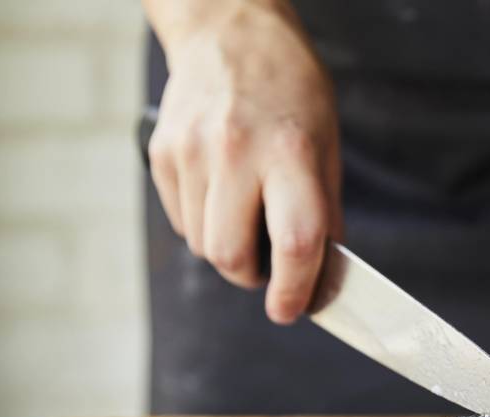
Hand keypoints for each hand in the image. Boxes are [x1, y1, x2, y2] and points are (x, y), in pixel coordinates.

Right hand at [147, 1, 341, 323]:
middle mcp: (235, 151)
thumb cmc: (289, 90)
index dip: (295, 289)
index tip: (293, 309)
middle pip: (232, 256)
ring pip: (203, 246)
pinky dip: (204, 225)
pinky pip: (182, 221)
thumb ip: (324, 214)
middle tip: (270, 268)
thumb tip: (321, 277)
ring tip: (247, 217)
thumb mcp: (326, 145)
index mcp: (289, 151)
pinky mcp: (162, 154)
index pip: (295, 241)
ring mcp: (191, 153)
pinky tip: (221, 194)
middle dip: (253, 277)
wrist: (229, 33)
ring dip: (228, 251)